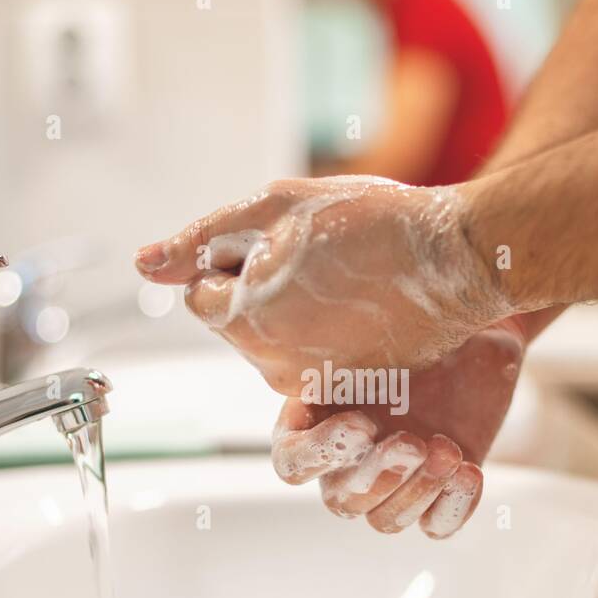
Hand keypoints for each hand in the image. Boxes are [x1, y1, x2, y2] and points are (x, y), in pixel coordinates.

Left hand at [135, 176, 510, 394]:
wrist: (453, 259)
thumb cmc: (368, 223)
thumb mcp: (274, 208)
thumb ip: (200, 238)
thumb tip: (144, 265)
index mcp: (241, 317)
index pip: (202, 292)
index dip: (235, 258)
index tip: (284, 245)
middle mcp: (269, 364)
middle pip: (237, 321)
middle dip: (262, 289)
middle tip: (318, 260)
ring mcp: (311, 382)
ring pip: (275, 341)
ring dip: (294, 311)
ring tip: (345, 282)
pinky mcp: (347, 389)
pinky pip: (315, 361)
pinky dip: (328, 336)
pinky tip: (362, 308)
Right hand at [268, 321, 523, 538]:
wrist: (473, 336)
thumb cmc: (414, 326)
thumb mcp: (378, 332)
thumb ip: (344, 350)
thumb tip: (316, 341)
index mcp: (313, 425)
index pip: (293, 463)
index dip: (321, 454)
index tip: (362, 424)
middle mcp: (345, 464)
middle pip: (343, 501)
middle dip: (380, 475)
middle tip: (414, 442)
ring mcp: (392, 484)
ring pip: (386, 520)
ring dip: (419, 491)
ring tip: (449, 451)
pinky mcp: (436, 495)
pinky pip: (435, 526)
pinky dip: (453, 507)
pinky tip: (470, 472)